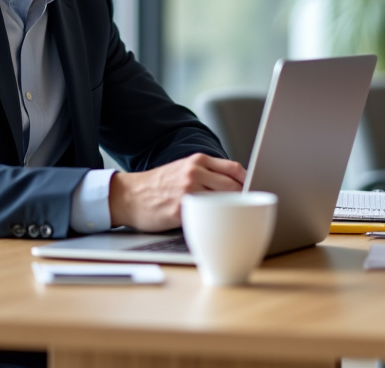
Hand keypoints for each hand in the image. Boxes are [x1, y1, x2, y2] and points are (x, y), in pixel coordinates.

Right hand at [108, 154, 245, 231]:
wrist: (130, 196)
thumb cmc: (159, 186)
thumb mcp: (183, 169)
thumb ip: (206, 172)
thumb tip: (236, 184)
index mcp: (197, 161)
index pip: (234, 168)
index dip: (247, 181)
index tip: (254, 190)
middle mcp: (194, 173)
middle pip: (233, 186)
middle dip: (242, 198)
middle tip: (246, 209)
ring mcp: (189, 191)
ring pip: (223, 201)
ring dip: (230, 210)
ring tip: (232, 218)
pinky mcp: (181, 209)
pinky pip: (206, 215)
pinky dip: (214, 220)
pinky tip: (214, 224)